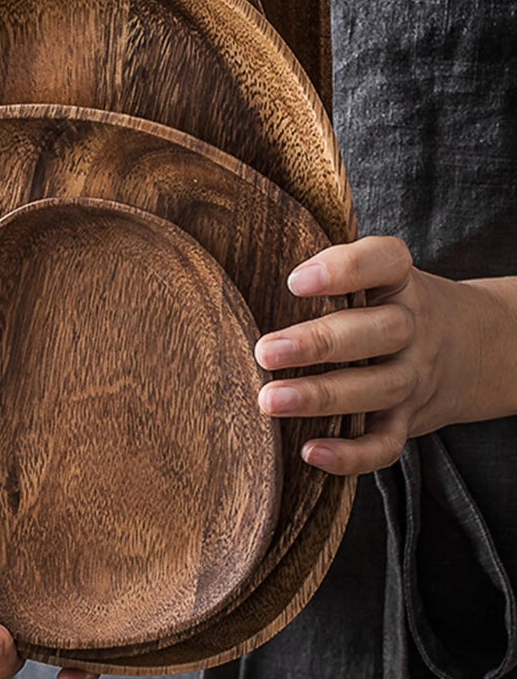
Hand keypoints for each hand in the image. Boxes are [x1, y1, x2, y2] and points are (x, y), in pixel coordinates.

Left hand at [255, 235, 516, 474]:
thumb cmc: (387, 302)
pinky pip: (387, 443)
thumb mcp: (376, 274)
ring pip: (377, 388)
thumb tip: (245, 268)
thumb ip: (330, 269)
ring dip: (321, 397)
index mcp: (400, 280)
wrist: (471, 348)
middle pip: (379, 332)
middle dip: (319, 343)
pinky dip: (352, 455)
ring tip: (269, 401)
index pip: (387, 260)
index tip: (295, 281)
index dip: (345, 268)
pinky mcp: (408, 420)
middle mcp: (413, 326)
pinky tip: (309, 452)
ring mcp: (414, 376)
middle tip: (265, 351)